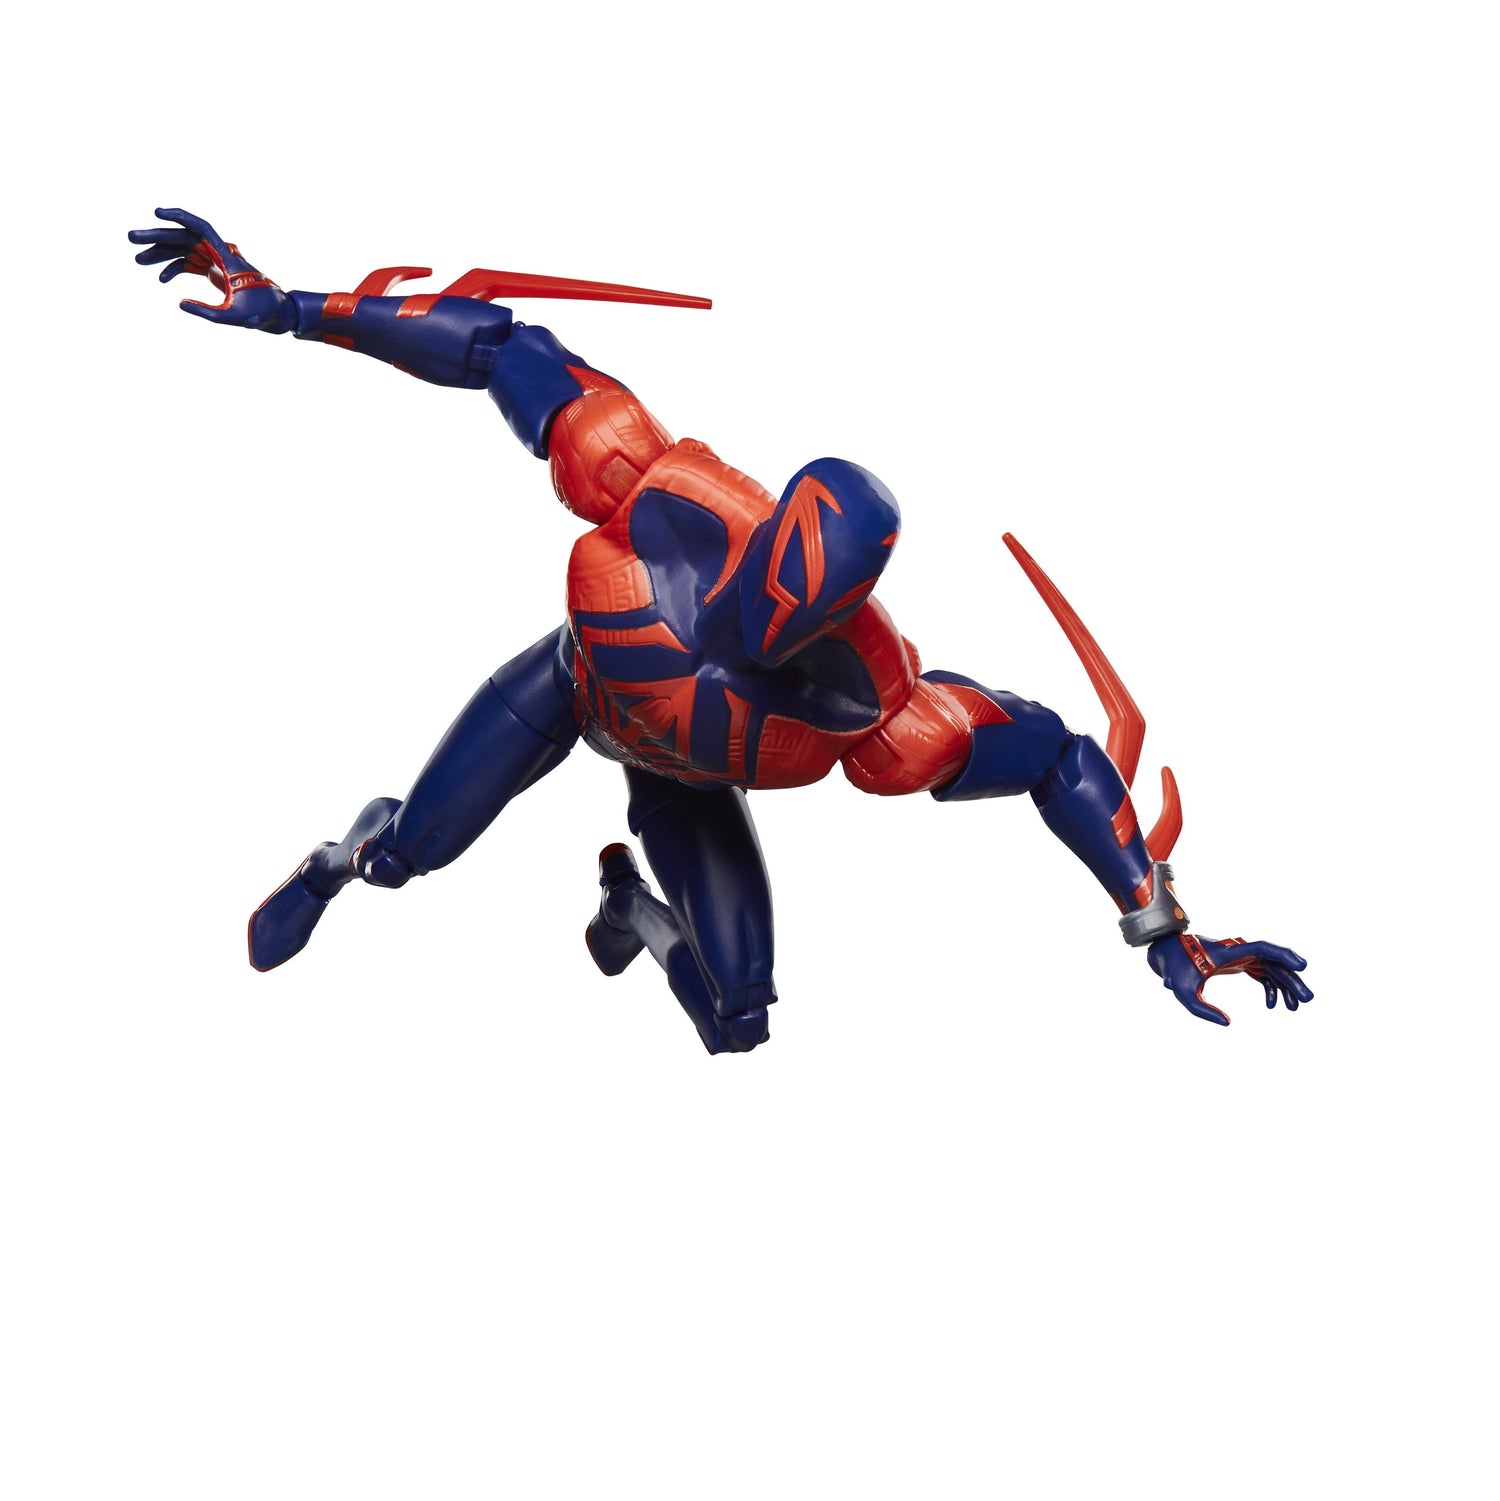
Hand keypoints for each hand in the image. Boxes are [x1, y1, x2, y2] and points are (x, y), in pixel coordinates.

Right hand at [128, 208, 291, 331]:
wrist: (276, 313)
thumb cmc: (261, 312)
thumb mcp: (234, 316)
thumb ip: (207, 311)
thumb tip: (180, 304)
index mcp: (226, 256)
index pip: (201, 228)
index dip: (179, 217)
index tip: (157, 213)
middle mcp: (219, 253)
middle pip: (184, 237)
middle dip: (157, 237)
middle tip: (131, 238)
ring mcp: (215, 261)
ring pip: (183, 250)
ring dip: (160, 254)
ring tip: (137, 260)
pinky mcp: (214, 271)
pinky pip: (189, 264)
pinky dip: (174, 268)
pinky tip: (160, 279)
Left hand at [1147, 933, 1311, 1025]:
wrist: (1166, 955)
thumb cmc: (1173, 970)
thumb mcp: (1182, 992)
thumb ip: (1202, 1010)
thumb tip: (1228, 1023)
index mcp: (1228, 952)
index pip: (1262, 948)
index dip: (1283, 955)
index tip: (1302, 966)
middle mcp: (1238, 951)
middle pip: (1273, 962)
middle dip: (1292, 981)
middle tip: (1308, 999)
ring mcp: (1240, 957)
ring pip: (1271, 969)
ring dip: (1285, 986)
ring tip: (1296, 1007)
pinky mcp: (1237, 964)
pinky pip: (1261, 973)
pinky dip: (1269, 987)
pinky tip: (1271, 1005)